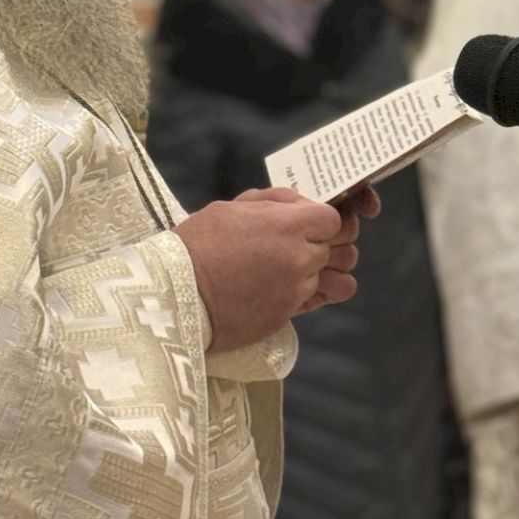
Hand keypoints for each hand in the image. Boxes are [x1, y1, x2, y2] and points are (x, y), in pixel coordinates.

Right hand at [175, 185, 378, 353]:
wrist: (178, 295)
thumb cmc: (198, 245)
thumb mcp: (231, 208)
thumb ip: (273, 203)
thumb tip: (299, 205)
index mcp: (287, 225)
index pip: (334, 218)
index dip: (322, 218)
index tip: (306, 221)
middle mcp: (299, 258)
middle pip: (340, 247)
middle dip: (327, 242)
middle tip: (306, 242)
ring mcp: (297, 290)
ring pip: (337, 277)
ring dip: (325, 270)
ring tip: (303, 268)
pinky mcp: (289, 315)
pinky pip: (317, 300)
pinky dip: (312, 293)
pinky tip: (293, 287)